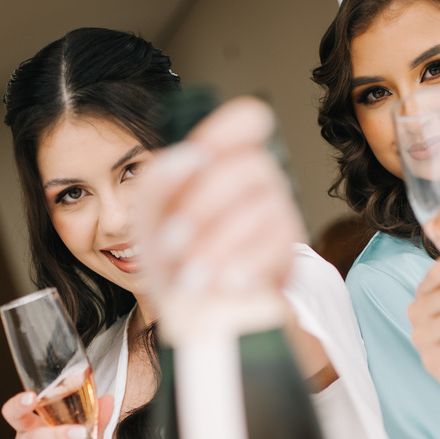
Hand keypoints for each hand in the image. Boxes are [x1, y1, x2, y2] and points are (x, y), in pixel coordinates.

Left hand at [138, 98, 304, 318]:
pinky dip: (243, 265)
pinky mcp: (290, 253)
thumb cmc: (173, 260)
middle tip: (173, 243)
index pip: (249, 120)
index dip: (228, 130)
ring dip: (217, 244)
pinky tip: (223, 283)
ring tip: (191, 275)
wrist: (194, 316)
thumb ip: (159, 180)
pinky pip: (279, 244)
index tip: (197, 157)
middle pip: (252, 166)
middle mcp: (258, 183)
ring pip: (266, 206)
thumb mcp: (148, 219)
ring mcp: (279, 216)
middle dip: (204, 207)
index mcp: (222, 165)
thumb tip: (191, 157)